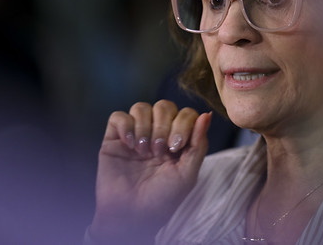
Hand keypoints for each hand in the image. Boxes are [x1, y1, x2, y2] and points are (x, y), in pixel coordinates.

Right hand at [89, 100, 211, 243]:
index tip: (176, 147)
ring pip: (141, 107)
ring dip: (145, 127)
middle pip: (164, 106)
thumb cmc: (162, 199)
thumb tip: (208, 115)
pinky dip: (126, 126)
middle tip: (159, 151)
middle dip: (163, 126)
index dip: (183, 123)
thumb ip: (198, 144)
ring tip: (143, 150)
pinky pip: (118, 116)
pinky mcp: (114, 138)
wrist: (131, 215)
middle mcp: (157, 133)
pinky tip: (129, 144)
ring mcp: (136, 134)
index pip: (185, 114)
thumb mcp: (187, 174)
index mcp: (177, 140)